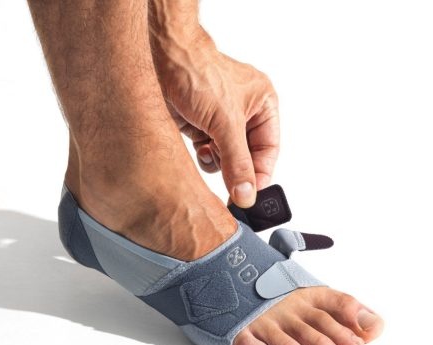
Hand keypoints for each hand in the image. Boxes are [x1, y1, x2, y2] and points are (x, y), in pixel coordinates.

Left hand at [152, 28, 279, 207]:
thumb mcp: (226, 122)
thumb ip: (237, 162)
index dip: (261, 175)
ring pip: (228, 159)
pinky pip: (210, 155)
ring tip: (210, 150)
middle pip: (248, 158)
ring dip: (219, 162)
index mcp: (263, 106)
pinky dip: (205, 157)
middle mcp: (245, 115)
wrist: (164, 58)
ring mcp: (223, 123)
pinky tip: (200, 147)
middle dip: (236, 170)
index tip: (251, 198)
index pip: (268, 150)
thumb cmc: (200, 74)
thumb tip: (247, 194)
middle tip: (231, 191)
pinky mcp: (203, 128)